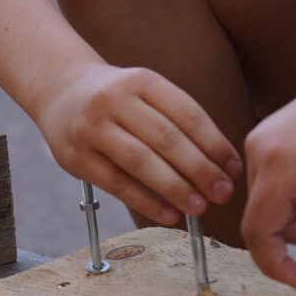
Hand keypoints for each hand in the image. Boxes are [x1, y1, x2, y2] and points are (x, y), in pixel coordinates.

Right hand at [36, 61, 241, 223]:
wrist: (61, 89)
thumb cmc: (119, 98)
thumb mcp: (147, 91)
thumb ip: (178, 120)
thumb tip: (221, 164)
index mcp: (143, 81)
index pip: (187, 114)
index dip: (215, 143)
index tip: (234, 169)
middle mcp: (115, 100)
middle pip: (166, 138)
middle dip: (200, 169)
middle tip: (224, 193)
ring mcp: (92, 128)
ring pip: (140, 161)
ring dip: (175, 187)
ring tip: (200, 207)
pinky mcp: (75, 157)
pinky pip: (115, 183)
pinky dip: (145, 201)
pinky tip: (169, 214)